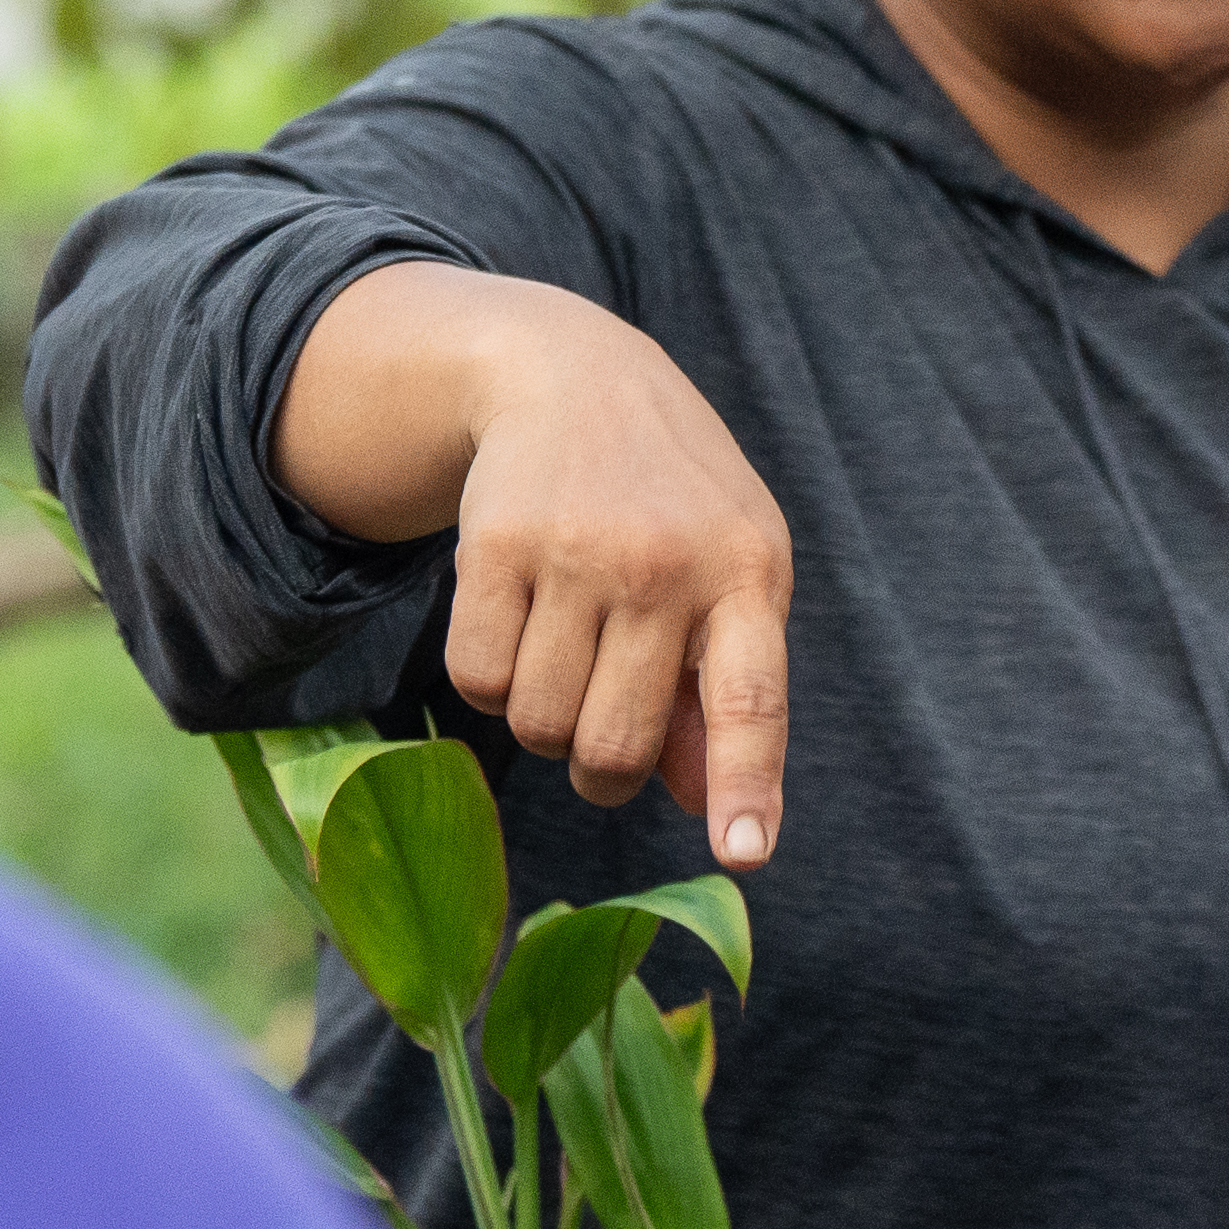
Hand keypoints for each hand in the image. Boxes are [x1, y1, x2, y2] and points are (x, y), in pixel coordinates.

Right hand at [274, 263, 795, 862]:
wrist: (568, 374)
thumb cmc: (670, 501)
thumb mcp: (730, 570)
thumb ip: (726, 686)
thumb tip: (707, 806)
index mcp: (747, 573)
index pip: (751, 700)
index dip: (747, 785)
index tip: (741, 854)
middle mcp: (666, 564)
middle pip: (615, 747)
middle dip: (604, 769)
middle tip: (605, 728)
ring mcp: (577, 551)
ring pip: (539, 725)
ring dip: (543, 717)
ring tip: (565, 647)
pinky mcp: (493, 543)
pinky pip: (477, 682)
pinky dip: (490, 679)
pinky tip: (515, 618)